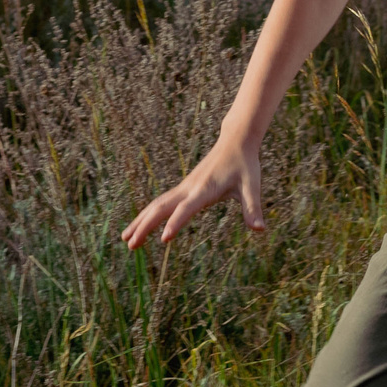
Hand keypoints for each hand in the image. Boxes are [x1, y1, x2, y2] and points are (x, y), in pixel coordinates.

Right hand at [120, 132, 264, 247]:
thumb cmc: (245, 165)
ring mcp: (184, 188)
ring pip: (156, 205)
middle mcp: (189, 188)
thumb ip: (253, 209)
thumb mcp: (252, 187)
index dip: (176, 223)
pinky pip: (161, 203)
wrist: (235, 141)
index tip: (163, 239)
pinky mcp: (184, 188)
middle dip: (144, 226)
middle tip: (129, 245)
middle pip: (161, 207)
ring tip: (125, 240)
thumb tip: (260, 229)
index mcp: (205, 190)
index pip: (187, 209)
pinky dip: (148, 214)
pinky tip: (141, 225)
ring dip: (140, 221)